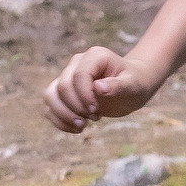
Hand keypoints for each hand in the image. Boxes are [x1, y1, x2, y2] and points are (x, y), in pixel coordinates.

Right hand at [43, 46, 161, 133]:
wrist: (131, 88)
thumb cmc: (134, 84)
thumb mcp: (133, 85)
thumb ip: (118, 85)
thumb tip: (99, 88)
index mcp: (95, 56)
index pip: (79, 75)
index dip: (84, 95)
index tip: (96, 111)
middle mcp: (77, 63)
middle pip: (62, 86)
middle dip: (76, 107)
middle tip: (95, 118)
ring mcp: (67, 76)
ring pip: (50, 95)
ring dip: (63, 114)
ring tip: (82, 127)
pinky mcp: (63, 92)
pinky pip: (50, 106)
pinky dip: (59, 120)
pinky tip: (76, 129)